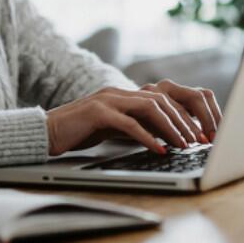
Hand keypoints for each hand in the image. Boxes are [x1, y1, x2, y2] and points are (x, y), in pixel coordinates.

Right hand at [45, 82, 220, 155]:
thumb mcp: (112, 129)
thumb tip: (164, 140)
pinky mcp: (97, 113)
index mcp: (124, 95)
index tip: (197, 134)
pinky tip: (159, 149)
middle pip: (161, 100)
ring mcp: (108, 100)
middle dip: (183, 121)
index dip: (182, 116)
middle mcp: (118, 93)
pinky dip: (147, 136)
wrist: (46, 132)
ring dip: (170, 127)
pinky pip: (129, 123)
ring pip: (150, 108)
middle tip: (197, 140)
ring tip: (183, 144)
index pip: (162, 99)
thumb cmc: (79, 133)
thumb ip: (135, 128)